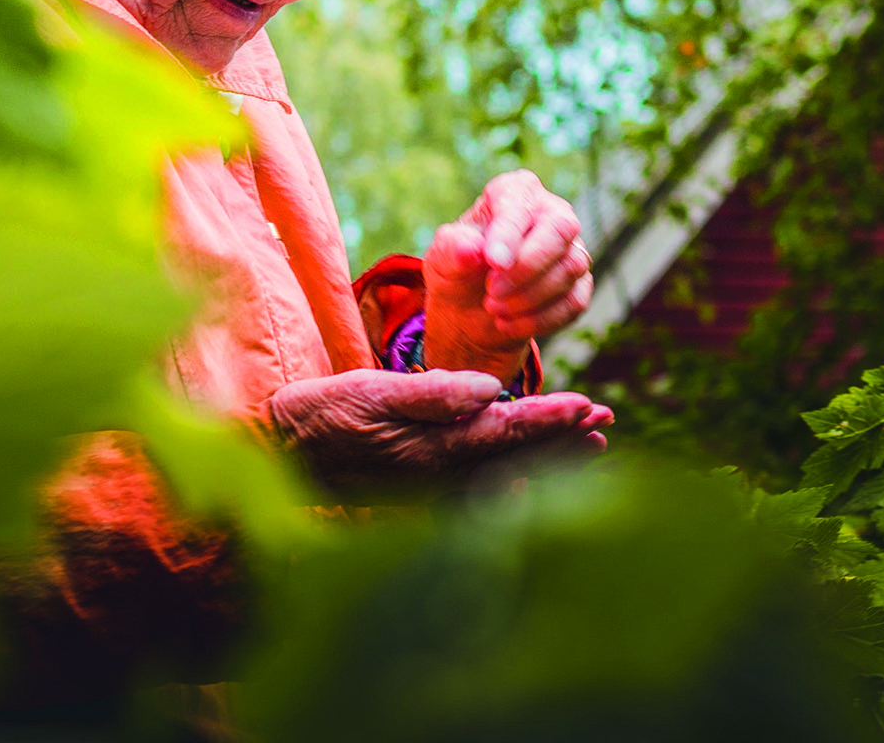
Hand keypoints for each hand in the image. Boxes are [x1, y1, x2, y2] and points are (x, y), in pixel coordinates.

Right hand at [260, 367, 609, 494]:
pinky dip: (517, 474)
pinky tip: (529, 472)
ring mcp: (432, 490)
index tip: (589, 405)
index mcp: (433, 450)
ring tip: (588, 443)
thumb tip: (491, 390)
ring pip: (507, 474)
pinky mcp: (420, 493)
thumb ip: (431, 393)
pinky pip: (484, 487)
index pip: (507, 431)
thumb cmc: (320, 414)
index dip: (552, 418)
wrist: (278, 455)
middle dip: (564, 440)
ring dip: (549, 457)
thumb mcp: (369, 392)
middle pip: (518, 459)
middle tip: (605, 421)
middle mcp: (440, 477)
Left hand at [423, 170, 593, 379]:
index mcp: (516, 191)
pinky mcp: (579, 284)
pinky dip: (539, 320)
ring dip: (529, 298)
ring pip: (570, 268)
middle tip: (491, 293)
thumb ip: (452, 249)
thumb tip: (470, 249)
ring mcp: (571, 248)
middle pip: (560, 230)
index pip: (520, 205)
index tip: (493, 263)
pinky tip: (507, 324)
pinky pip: (574, 302)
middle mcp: (552, 212)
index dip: (509, 234)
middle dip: (527, 267)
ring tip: (492, 308)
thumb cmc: (459, 268)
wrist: (470, 310)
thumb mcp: (442, 258)